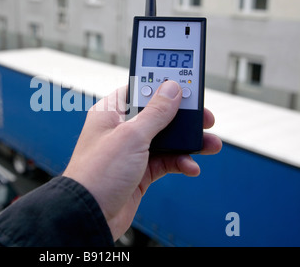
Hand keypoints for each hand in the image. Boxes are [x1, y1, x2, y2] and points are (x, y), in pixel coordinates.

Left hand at [62, 81, 221, 240]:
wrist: (89, 215)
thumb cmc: (98, 173)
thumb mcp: (131, 136)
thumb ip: (156, 113)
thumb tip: (172, 88)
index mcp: (111, 112)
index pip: (139, 90)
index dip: (162, 85)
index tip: (184, 83)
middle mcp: (121, 130)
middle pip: (158, 115)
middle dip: (183, 117)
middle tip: (206, 117)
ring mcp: (131, 152)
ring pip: (166, 140)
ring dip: (188, 143)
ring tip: (211, 145)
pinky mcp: (139, 172)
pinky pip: (165, 162)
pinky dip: (180, 163)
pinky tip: (190, 167)